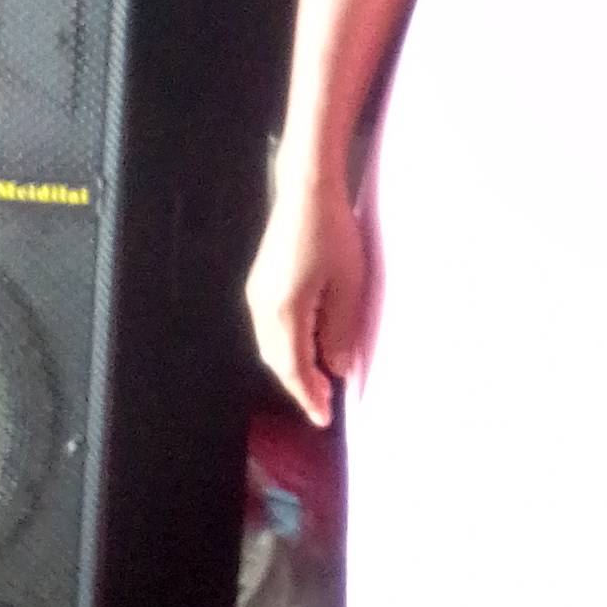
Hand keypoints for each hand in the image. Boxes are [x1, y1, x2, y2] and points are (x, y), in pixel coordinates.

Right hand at [245, 176, 367, 429]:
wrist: (307, 188)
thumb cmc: (333, 232)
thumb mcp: (349, 284)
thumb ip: (341, 330)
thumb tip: (337, 367)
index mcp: (283, 312)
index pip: (294, 369)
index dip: (309, 397)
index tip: (324, 418)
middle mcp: (262, 307)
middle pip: (278, 361)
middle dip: (300, 385)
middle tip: (324, 404)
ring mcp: (258, 293)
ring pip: (272, 345)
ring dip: (294, 365)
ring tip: (320, 379)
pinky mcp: (261, 281)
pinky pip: (272, 327)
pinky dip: (288, 345)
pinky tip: (308, 344)